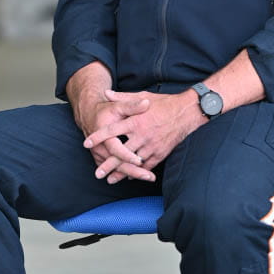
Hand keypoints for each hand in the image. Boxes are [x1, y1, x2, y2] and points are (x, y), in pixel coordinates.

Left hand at [84, 89, 202, 182]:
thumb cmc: (164, 103)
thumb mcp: (142, 96)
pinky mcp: (161, 152)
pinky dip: (138, 172)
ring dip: (121, 172)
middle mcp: (142, 134)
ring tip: (110, 180)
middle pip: (121, 152)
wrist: (186, 112)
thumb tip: (106, 93)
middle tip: (97, 173)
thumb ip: (123, 98)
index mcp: (135, 120)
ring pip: (133, 162)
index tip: (87, 144)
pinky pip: (147, 165)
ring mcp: (151, 145)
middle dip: (108, 164)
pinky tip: (130, 176)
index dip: (98, 137)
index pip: (112, 130)